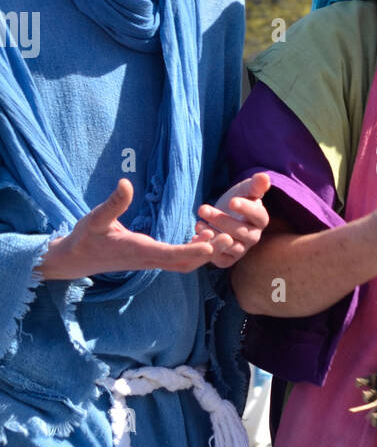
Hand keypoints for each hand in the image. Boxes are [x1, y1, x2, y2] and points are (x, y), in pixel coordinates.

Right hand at [38, 179, 216, 280]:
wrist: (76, 259)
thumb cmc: (85, 237)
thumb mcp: (96, 218)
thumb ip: (112, 203)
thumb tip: (125, 183)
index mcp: (137, 250)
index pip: (170, 254)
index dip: (192, 250)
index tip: (211, 245)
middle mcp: (148, 259)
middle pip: (184, 263)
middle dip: (208, 253)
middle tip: (230, 237)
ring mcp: (150, 261)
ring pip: (183, 263)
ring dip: (203, 253)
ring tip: (222, 235)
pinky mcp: (150, 259)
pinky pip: (177, 259)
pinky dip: (193, 251)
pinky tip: (204, 236)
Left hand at [193, 173, 270, 267]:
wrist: (224, 216)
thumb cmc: (236, 200)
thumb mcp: (244, 190)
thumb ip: (254, 185)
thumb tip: (265, 176)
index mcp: (260, 219)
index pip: (258, 216)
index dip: (246, 209)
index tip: (232, 201)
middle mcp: (254, 237)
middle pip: (243, 233)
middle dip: (222, 221)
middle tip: (202, 209)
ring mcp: (242, 249)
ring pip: (232, 247)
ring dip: (214, 236)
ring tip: (198, 224)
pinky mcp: (228, 259)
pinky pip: (220, 259)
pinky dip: (208, 251)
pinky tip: (195, 239)